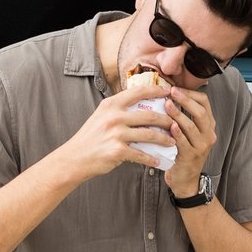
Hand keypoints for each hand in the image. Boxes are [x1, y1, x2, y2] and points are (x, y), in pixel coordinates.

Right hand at [56, 85, 175, 178]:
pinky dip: (152, 158)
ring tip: (172, 142)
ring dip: (165, 139)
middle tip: (176, 123)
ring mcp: (116, 134)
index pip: (139, 92)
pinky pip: (141, 154)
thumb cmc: (90, 137)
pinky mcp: (118, 151)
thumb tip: (141, 105)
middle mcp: (114, 116)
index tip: (169, 92)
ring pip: (149, 135)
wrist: (75, 158)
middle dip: (167, 119)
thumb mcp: (101, 115)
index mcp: (111, 104)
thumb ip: (119, 109)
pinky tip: (158, 161)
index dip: (157, 90)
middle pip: (149, 115)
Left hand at [164, 87, 216, 197]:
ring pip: (192, 126)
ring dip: (178, 114)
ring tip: (166, 104)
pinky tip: (169, 125)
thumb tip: (167, 95)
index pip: (204, 103)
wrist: (185, 180)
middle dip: (185, 99)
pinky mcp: (191, 157)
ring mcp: (201, 146)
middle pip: (200, 112)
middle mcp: (209, 134)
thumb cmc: (182, 152)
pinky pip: (184, 142)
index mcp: (208, 126)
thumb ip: (182, 117)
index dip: (190, 93)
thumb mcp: (187, 133)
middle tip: (171, 91)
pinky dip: (177, 133)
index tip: (175, 88)